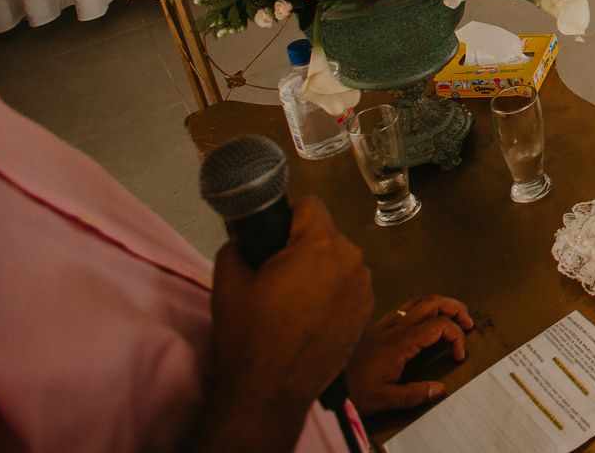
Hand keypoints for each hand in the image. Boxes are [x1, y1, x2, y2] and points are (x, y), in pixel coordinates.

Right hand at [206, 198, 372, 417]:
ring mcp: (363, 287)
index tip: (273, 235)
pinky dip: (331, 292)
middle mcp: (351, 260)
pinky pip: (347, 285)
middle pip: (325, 235)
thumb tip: (247, 240)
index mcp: (320, 245)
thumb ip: (238, 246)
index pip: (310, 205)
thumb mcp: (228, 281)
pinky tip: (309, 316)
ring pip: (338, 261)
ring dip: (319, 270)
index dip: (287, 216)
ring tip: (291, 300)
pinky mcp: (366, 311)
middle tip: (275, 275)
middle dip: (302, 247)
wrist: (271, 390)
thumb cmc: (250, 337)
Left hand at [345, 296, 474, 414]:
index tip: (459, 355)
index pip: (439, 325)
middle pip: (433, 302)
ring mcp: (386, 323)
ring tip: (453, 316)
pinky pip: (407, 307)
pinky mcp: (379, 326)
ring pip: (420, 300)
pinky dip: (425, 308)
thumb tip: (440, 389)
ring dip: (441, 304)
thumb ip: (414, 394)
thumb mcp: (385, 399)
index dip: (456, 336)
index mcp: (400, 342)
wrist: (329, 385)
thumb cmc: (355, 391)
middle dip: (455, 308)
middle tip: (468, 322)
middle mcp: (395, 326)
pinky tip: (426, 321)